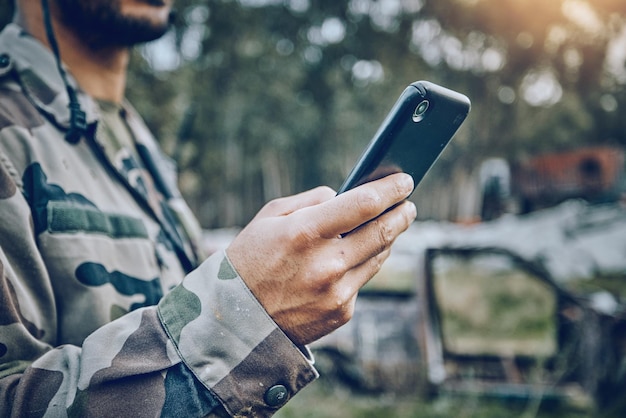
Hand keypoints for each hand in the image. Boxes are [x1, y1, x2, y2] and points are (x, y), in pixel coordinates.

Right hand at [226, 173, 416, 344]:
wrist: (234, 319)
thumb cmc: (249, 259)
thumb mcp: (269, 218)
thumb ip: (311, 202)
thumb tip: (344, 196)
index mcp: (305, 232)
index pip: (364, 204)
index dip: (390, 189)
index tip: (405, 180)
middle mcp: (326, 264)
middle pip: (382, 231)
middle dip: (401, 213)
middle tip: (408, 204)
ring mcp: (336, 292)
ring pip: (378, 256)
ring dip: (388, 237)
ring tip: (390, 224)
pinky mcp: (341, 312)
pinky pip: (362, 280)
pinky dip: (362, 264)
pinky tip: (356, 257)